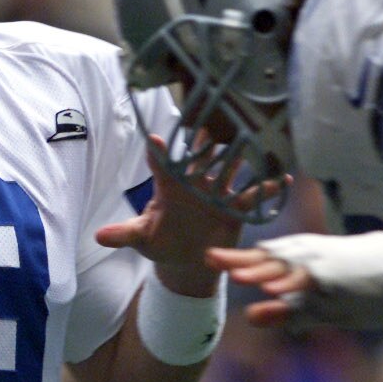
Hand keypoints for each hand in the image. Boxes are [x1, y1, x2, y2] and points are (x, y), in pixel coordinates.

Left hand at [96, 135, 262, 295]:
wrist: (186, 262)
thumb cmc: (161, 243)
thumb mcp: (143, 239)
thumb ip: (125, 234)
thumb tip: (99, 236)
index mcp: (171, 187)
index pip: (163, 165)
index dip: (160, 153)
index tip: (156, 140)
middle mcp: (196, 183)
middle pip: (201, 157)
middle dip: (207, 141)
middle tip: (213, 120)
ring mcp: (217, 193)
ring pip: (230, 169)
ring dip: (240, 156)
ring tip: (252, 138)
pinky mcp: (235, 208)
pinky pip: (253, 196)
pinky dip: (267, 188)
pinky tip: (282, 178)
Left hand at [207, 221, 382, 328]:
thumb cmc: (360, 287)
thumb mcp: (317, 305)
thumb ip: (284, 312)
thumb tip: (249, 318)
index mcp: (299, 262)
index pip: (261, 259)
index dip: (234, 259)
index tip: (206, 258)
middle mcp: (308, 258)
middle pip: (267, 258)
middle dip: (237, 259)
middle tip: (207, 257)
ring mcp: (324, 264)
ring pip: (287, 267)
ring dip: (261, 270)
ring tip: (234, 273)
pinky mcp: (340, 274)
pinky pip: (312, 278)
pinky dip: (294, 282)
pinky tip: (276, 287)